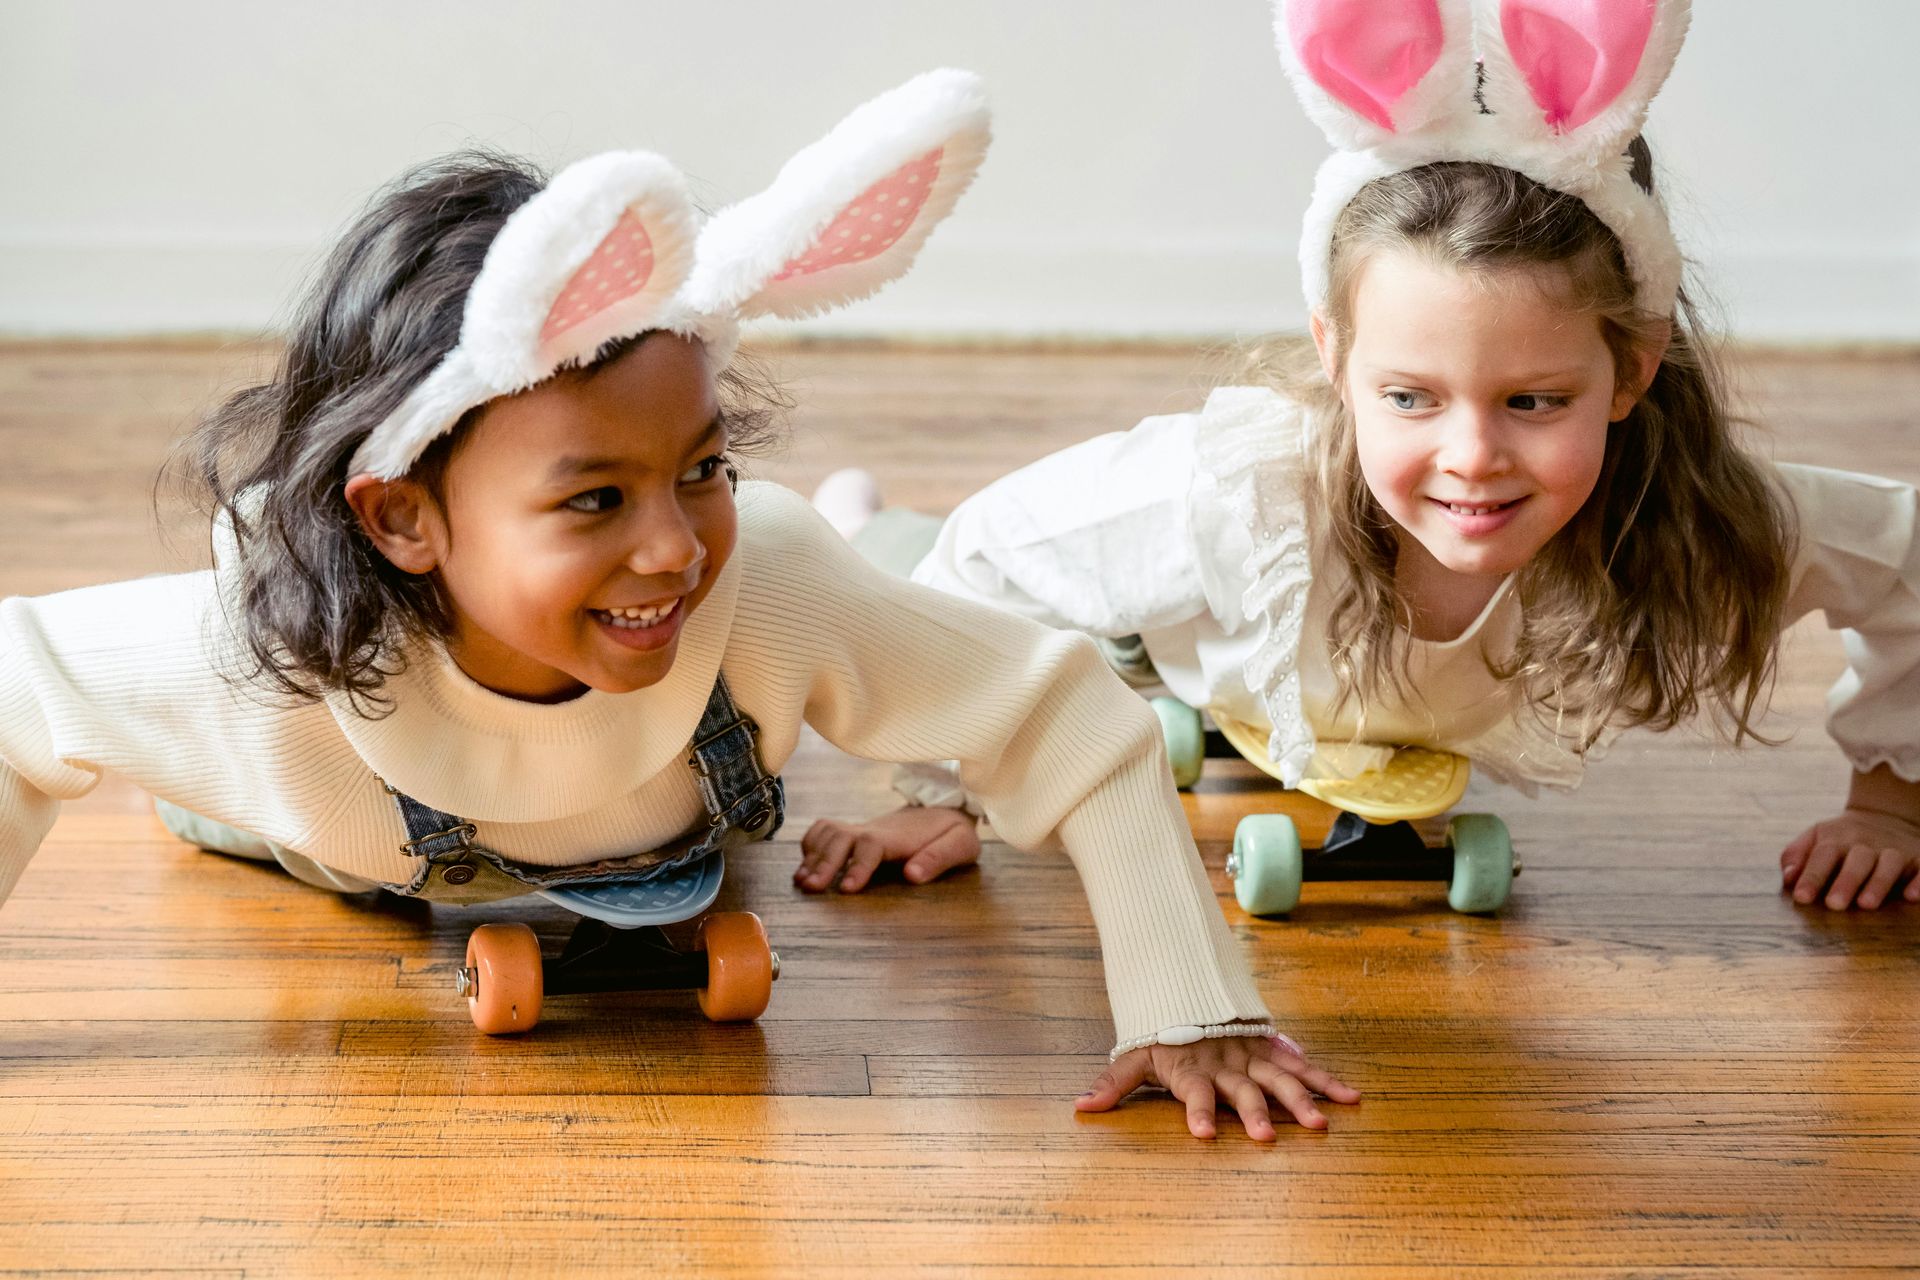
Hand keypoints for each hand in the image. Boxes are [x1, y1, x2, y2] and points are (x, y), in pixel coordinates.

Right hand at [795, 805, 980, 892]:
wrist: (945, 806)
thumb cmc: (953, 831)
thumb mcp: (960, 844)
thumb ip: (939, 858)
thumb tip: (911, 875)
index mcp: (900, 837)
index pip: (871, 844)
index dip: (857, 865)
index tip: (847, 889)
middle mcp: (875, 830)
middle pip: (840, 836)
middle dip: (824, 862)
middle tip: (811, 888)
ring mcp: (863, 829)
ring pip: (828, 832)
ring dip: (812, 855)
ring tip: (802, 882)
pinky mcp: (856, 832)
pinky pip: (824, 830)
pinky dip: (811, 845)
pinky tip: (806, 867)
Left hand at [1075, 1033, 1359, 1139]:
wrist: (1188, 987)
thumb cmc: (1162, 1034)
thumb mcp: (1134, 1056)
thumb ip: (1113, 1083)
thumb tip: (1082, 1107)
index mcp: (1192, 1069)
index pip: (1195, 1093)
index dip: (1199, 1112)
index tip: (1203, 1134)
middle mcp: (1225, 1064)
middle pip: (1242, 1091)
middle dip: (1254, 1113)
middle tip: (1266, 1137)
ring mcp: (1252, 1056)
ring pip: (1278, 1079)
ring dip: (1299, 1101)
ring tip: (1320, 1124)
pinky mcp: (1272, 1049)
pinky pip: (1301, 1065)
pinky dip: (1324, 1081)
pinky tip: (1349, 1098)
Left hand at [1781, 808, 1919, 909]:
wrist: (1884, 815)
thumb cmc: (1840, 838)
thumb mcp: (1814, 838)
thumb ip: (1796, 855)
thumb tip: (1788, 877)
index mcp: (1836, 839)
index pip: (1822, 856)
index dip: (1811, 876)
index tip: (1801, 897)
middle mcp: (1866, 844)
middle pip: (1856, 861)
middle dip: (1845, 882)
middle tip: (1834, 904)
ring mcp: (1894, 850)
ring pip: (1889, 863)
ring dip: (1879, 883)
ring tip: (1866, 905)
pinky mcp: (1919, 859)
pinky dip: (1919, 882)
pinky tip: (1911, 897)